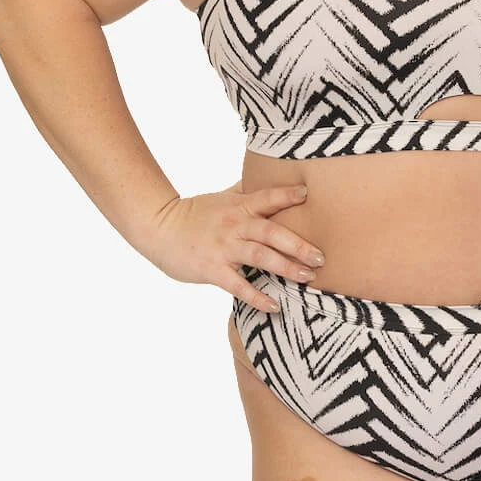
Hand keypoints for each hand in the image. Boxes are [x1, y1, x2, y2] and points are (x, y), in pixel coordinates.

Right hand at [142, 182, 324, 311]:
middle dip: (298, 245)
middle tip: (321, 256)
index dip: (286, 194)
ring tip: (307, 277)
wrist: (159, 228)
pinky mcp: (213, 270)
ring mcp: (224, 248)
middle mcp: (235, 225)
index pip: (267, 198)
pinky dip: (257, 297)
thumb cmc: (195, 213)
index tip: (307, 193)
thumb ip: (245, 189)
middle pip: (271, 232)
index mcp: (240, 206)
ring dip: (286, 268)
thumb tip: (266, 174)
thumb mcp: (222, 197)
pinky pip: (239, 286)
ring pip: (260, 257)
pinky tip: (274, 306)